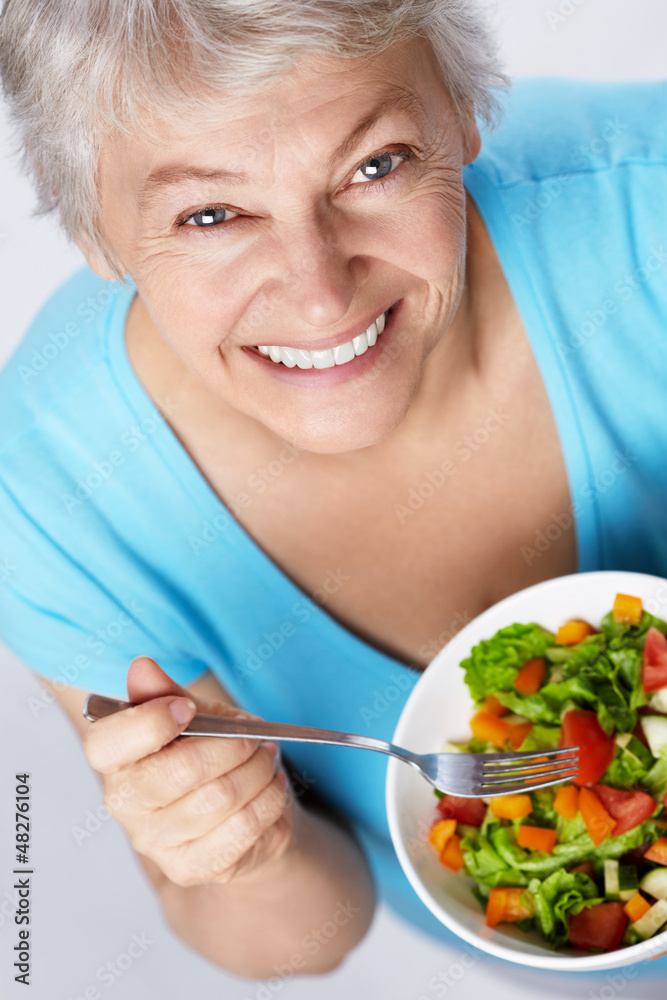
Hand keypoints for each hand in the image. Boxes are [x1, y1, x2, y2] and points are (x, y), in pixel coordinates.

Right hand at [83, 656, 292, 887]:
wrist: (243, 815)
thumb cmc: (211, 755)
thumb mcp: (194, 716)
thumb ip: (166, 694)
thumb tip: (142, 668)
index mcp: (116, 760)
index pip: (107, 744)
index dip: (150, 722)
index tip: (187, 708)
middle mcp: (125, 804)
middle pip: (182, 770)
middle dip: (232, 745)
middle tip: (254, 736)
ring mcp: (155, 841)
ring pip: (220, 797)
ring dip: (257, 770)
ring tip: (267, 758)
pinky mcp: (189, 868)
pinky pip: (242, 828)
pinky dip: (268, 800)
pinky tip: (271, 787)